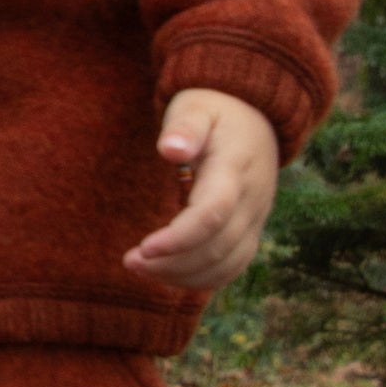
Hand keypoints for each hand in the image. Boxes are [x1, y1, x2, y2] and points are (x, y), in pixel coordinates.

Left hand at [123, 90, 279, 291]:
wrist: (254, 116)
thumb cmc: (214, 110)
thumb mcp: (196, 107)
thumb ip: (184, 127)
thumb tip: (171, 150)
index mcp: (235, 168)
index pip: (212, 214)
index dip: (179, 238)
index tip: (142, 248)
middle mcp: (252, 200)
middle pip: (216, 247)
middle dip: (172, 263)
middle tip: (130, 262)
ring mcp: (255, 218)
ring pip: (225, 264)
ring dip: (182, 276)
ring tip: (140, 269)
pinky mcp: (250, 230)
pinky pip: (231, 267)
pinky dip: (200, 279)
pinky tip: (166, 274)